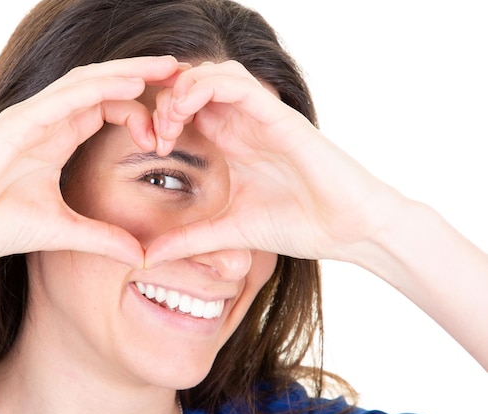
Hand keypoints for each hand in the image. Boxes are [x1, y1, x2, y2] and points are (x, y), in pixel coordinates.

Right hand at [0, 56, 181, 267]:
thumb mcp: (61, 231)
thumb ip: (103, 239)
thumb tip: (142, 257)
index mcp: (60, 138)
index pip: (109, 110)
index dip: (142, 115)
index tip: (170, 132)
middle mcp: (51, 120)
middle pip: (106, 87)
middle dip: (146, 79)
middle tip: (187, 77)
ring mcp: (35, 117)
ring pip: (90, 82)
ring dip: (130, 72)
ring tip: (169, 68)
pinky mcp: (19, 122)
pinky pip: (66, 97)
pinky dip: (100, 87)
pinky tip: (131, 83)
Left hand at [145, 60, 404, 264]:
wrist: (348, 230)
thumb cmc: (297, 225)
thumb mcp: (228, 232)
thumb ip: (188, 240)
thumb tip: (147, 258)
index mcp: (230, 143)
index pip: (186, 109)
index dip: (160, 117)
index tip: (151, 146)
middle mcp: (243, 124)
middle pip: (194, 84)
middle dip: (165, 98)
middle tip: (156, 131)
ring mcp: (261, 116)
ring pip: (212, 73)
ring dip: (182, 88)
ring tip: (170, 120)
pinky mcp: (279, 116)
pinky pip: (237, 83)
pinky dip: (205, 86)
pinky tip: (187, 110)